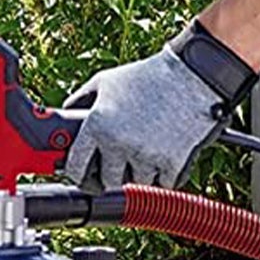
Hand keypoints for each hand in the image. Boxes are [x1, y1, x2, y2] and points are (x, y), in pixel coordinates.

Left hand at [63, 44, 225, 189]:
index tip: (84, 173)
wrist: (191, 75)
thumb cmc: (149, 76)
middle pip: (106, 182)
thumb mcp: (106, 81)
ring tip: (146, 150)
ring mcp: (145, 157)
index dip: (78, 173)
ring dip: (140, 173)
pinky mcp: (172, 164)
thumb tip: (68, 114)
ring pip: (135, 184)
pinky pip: (162, 185)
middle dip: (111, 174)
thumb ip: (81, 99)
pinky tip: (164, 153)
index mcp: (97, 127)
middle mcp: (118, 145)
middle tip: (119, 164)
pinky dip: (163, 175)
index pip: (75, 168)